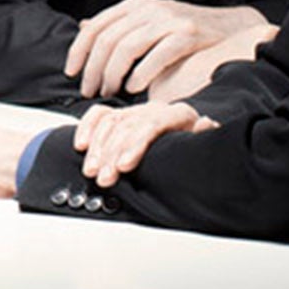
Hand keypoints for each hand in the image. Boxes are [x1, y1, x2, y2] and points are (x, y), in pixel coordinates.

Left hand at [64, 0, 267, 99]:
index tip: (71, 72)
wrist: (230, 28)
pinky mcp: (188, 34)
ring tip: (110, 92)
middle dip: (94, 69)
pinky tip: (135, 88)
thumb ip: (118, 25)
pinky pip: (157, 55)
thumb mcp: (147, 20)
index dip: (79, 51)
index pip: (96, 27)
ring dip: (113, 74)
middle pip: (108, 39)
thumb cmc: (184, 30)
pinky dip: (142, 74)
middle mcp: (148, 9)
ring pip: (128, 47)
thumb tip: (84, 27)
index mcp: (134, 5)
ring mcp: (169, 20)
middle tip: (90, 91)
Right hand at [72, 100, 217, 187]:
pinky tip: (80, 145)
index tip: (124, 166)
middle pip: (126, 127)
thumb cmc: (195, 147)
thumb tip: (208, 124)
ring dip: (97, 148)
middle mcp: (154, 111)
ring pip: (110, 123)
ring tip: (91, 170)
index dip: (135, 145)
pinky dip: (87, 128)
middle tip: (104, 178)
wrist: (191, 140)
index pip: (151, 126)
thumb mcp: (205, 146)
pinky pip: (99, 116)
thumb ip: (206, 135)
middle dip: (111, 155)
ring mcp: (135, 113)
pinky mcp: (120, 117)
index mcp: (178, 116)